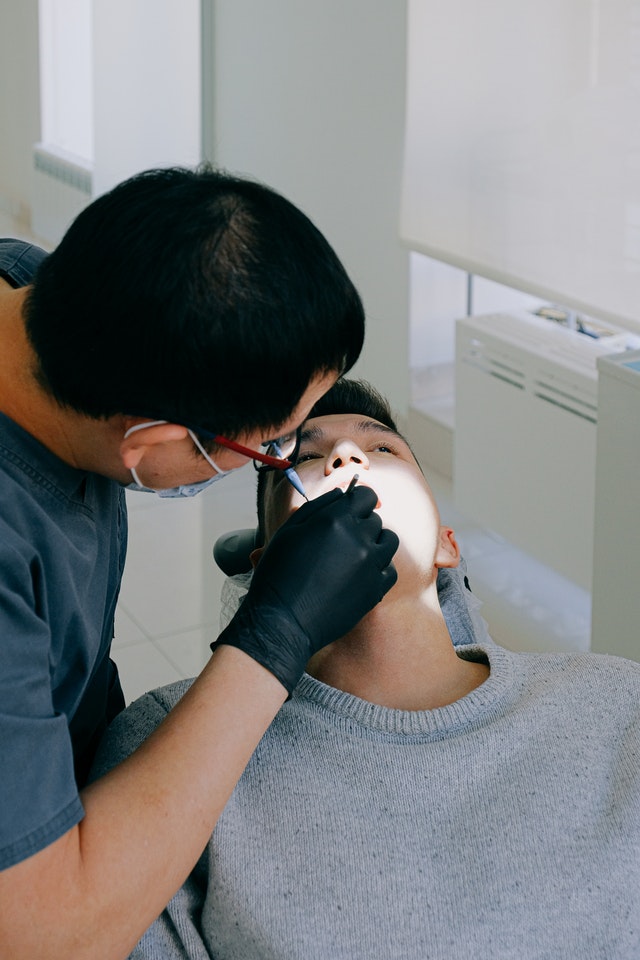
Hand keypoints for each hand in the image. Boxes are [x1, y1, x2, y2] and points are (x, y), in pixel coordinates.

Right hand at [212, 486, 397, 692]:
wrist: (283, 621)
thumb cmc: (278, 575)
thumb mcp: (288, 532)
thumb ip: (317, 507)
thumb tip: (341, 495)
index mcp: (335, 519)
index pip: (365, 496)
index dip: (359, 501)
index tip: (354, 510)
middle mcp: (358, 537)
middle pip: (375, 519)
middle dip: (361, 525)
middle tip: (342, 542)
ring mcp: (370, 564)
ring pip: (388, 541)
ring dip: (375, 544)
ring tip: (355, 556)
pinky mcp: (376, 588)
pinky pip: (390, 569)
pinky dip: (379, 569)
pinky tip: (361, 575)